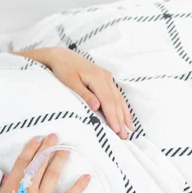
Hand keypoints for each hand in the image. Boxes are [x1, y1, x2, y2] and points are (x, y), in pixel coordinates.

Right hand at [0, 133, 90, 192]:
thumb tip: (9, 179)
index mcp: (10, 191)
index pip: (23, 164)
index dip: (31, 149)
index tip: (37, 138)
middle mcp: (28, 192)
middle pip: (39, 165)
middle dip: (47, 148)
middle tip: (54, 136)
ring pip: (53, 175)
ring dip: (60, 159)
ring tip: (66, 147)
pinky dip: (78, 187)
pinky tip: (87, 177)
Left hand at [14, 47, 132, 138]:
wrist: (61, 56)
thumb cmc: (63, 69)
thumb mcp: (70, 82)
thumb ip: (84, 94)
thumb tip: (96, 107)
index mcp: (98, 78)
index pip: (108, 101)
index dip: (113, 117)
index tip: (117, 131)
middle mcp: (106, 77)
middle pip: (116, 102)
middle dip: (121, 120)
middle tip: (125, 136)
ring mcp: (107, 78)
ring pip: (119, 99)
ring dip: (124, 115)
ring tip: (129, 130)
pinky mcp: (105, 79)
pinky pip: (116, 95)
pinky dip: (121, 106)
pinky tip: (125, 116)